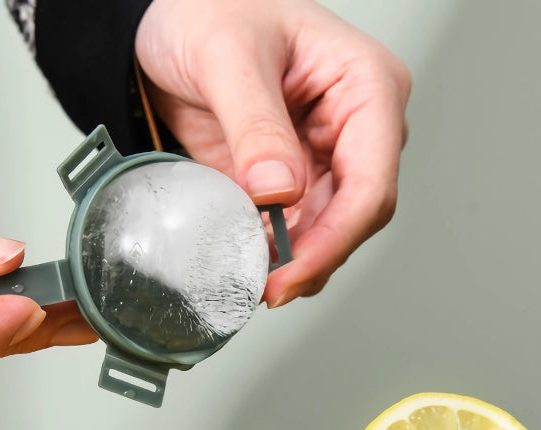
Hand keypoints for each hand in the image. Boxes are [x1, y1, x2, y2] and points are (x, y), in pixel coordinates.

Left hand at [135, 0, 409, 306]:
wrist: (169, 20)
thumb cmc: (210, 7)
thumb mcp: (227, 55)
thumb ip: (255, 124)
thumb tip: (280, 191)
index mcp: (366, 86)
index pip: (371, 183)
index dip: (335, 240)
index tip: (291, 274)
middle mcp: (356, 129)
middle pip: (356, 218)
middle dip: (313, 260)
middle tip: (266, 289)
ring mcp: (326, 159)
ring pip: (328, 234)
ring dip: (292, 265)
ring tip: (248, 278)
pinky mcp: (293, 182)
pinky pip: (294, 232)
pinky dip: (272, 255)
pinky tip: (246, 263)